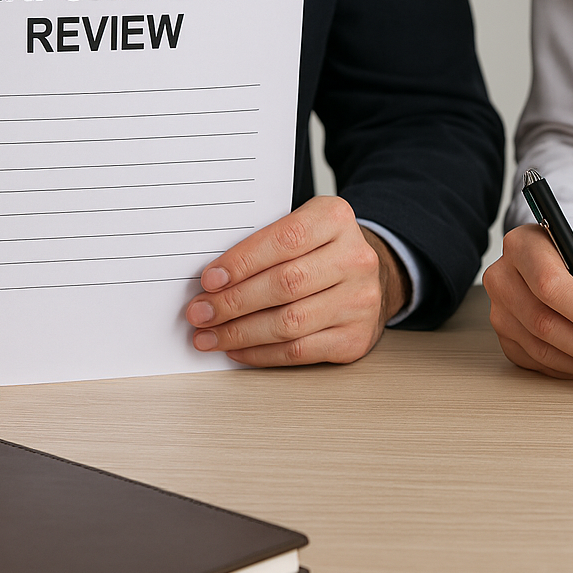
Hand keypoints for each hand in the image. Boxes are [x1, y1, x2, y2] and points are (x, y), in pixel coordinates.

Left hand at [185, 196, 406, 365]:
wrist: (371, 278)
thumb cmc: (322, 251)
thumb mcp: (302, 227)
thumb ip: (265, 244)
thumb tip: (213, 279)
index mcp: (335, 219)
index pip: (285, 240)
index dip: (243, 262)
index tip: (209, 280)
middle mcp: (354, 258)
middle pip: (285, 284)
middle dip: (233, 302)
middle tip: (200, 312)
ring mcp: (359, 300)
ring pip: (289, 323)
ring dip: (240, 332)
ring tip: (210, 335)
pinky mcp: (356, 337)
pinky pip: (300, 350)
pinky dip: (261, 353)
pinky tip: (237, 349)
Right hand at [482, 224, 572, 382]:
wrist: (534, 255)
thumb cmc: (562, 251)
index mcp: (523, 246)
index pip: (551, 285)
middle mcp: (503, 279)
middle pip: (545, 323)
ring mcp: (500, 311)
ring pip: (541, 349)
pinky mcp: (504, 336)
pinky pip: (537, 362)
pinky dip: (569, 368)